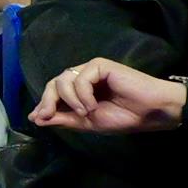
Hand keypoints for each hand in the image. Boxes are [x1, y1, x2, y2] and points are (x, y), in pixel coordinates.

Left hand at [28, 58, 187, 133]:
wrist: (151, 112)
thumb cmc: (124, 116)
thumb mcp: (88, 122)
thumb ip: (63, 118)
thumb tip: (36, 118)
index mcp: (80, 91)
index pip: (54, 92)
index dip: (44, 104)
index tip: (37, 119)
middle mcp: (83, 77)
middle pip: (54, 83)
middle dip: (47, 100)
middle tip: (46, 116)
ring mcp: (91, 70)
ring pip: (63, 80)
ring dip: (70, 100)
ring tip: (86, 113)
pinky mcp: (100, 65)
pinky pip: (80, 79)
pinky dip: (83, 95)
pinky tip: (93, 106)